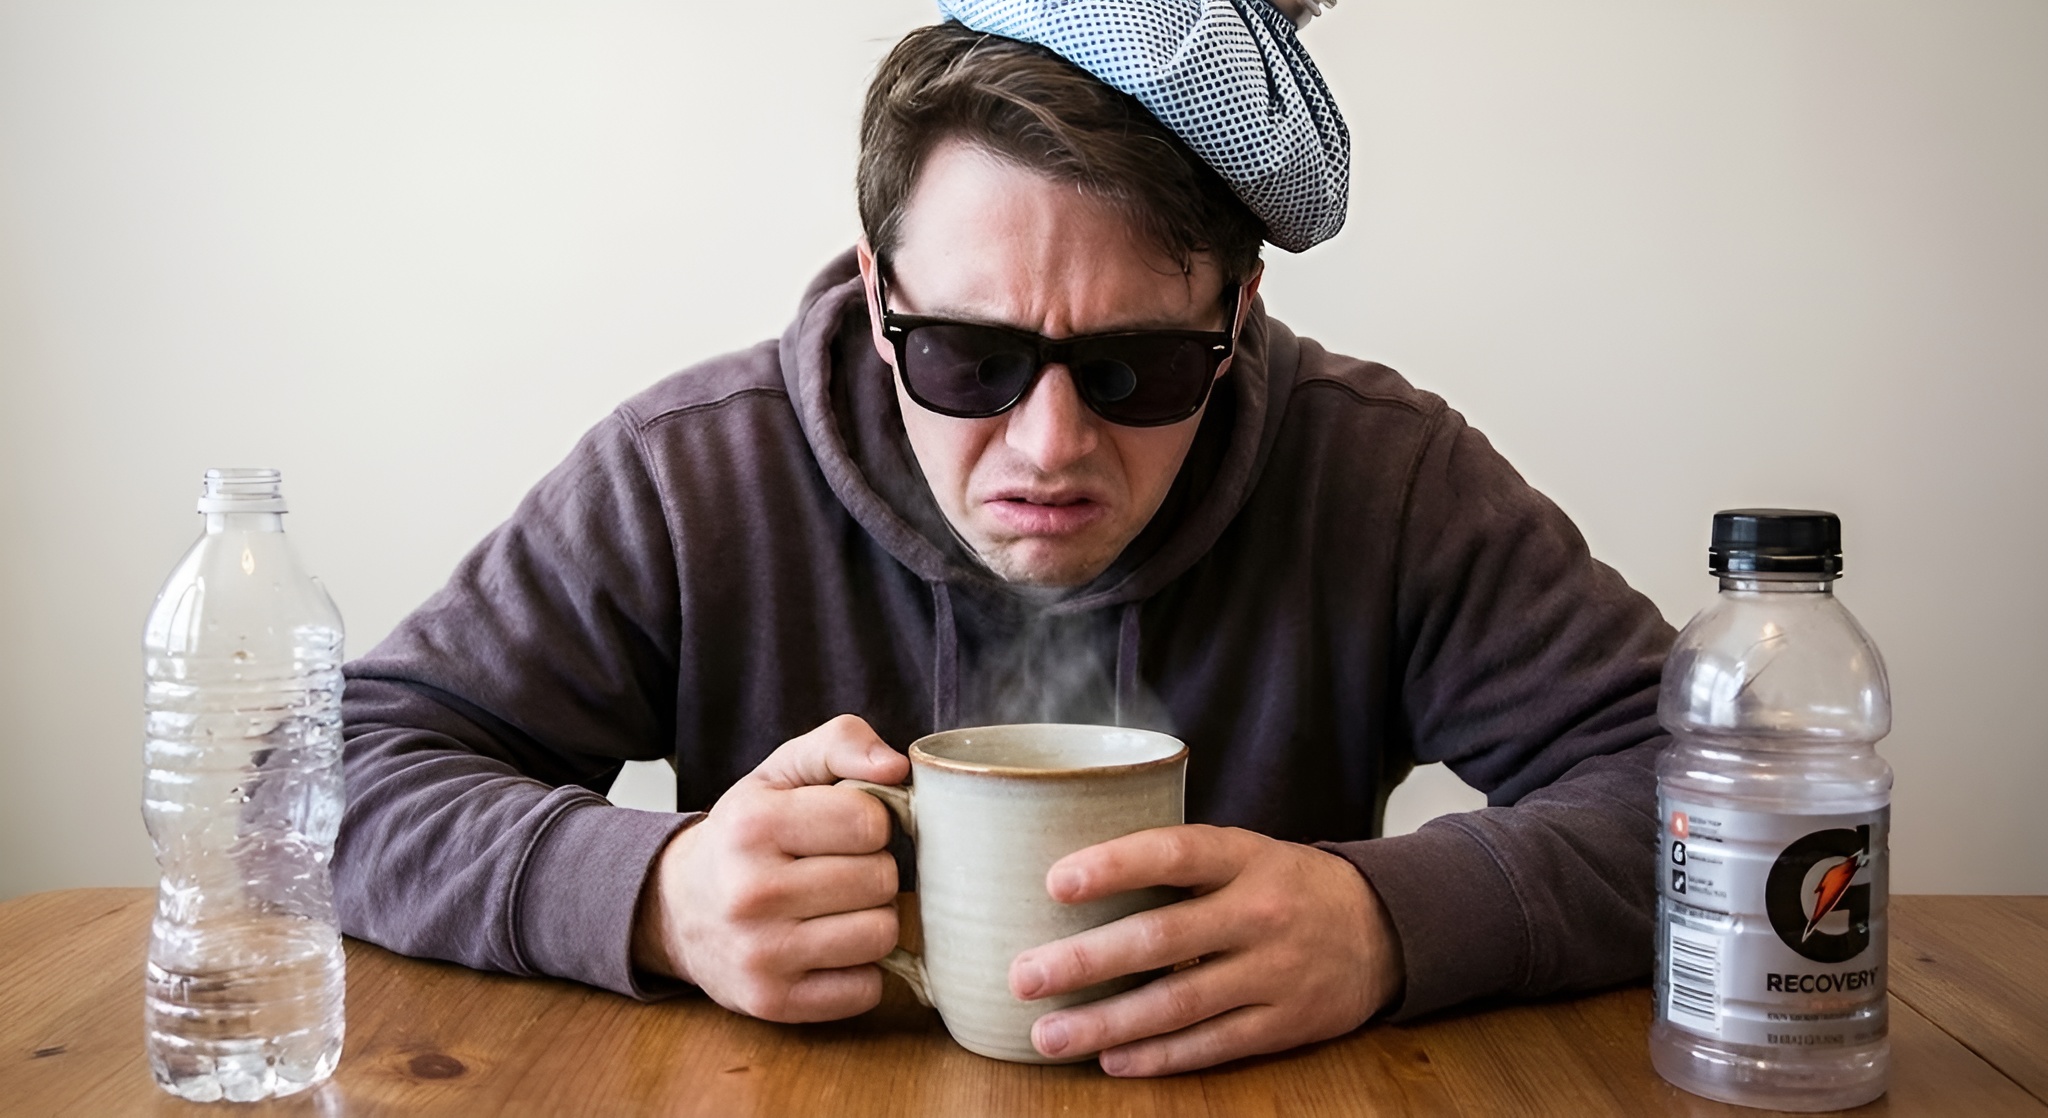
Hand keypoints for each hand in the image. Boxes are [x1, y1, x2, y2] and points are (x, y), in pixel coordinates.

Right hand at [631, 714, 908, 1021]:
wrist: (676, 909)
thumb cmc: (744, 835)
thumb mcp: (779, 773)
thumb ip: (840, 743)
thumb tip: (897, 766)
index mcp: (753, 824)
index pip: (869, 821)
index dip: (871, 822)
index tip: (846, 829)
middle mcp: (750, 891)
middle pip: (881, 880)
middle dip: (873, 871)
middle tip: (840, 870)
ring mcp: (760, 954)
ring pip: (881, 935)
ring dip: (872, 920)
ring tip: (837, 909)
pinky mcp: (772, 1003)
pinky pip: (866, 990)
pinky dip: (860, 971)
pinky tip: (829, 949)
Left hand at [1007, 824, 1402, 1075]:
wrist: (1383, 930)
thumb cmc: (1284, 885)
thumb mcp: (1243, 853)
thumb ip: (1176, 864)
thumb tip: (1070, 879)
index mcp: (1244, 857)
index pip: (1175, 852)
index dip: (1115, 865)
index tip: (1055, 882)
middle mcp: (1260, 912)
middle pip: (1162, 938)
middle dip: (1086, 962)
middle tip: (1024, 977)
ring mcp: (1274, 973)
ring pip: (1178, 1004)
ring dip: (1107, 1023)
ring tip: (1047, 1035)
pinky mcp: (1283, 1025)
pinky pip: (1211, 1046)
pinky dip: (1158, 1057)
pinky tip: (1111, 1060)